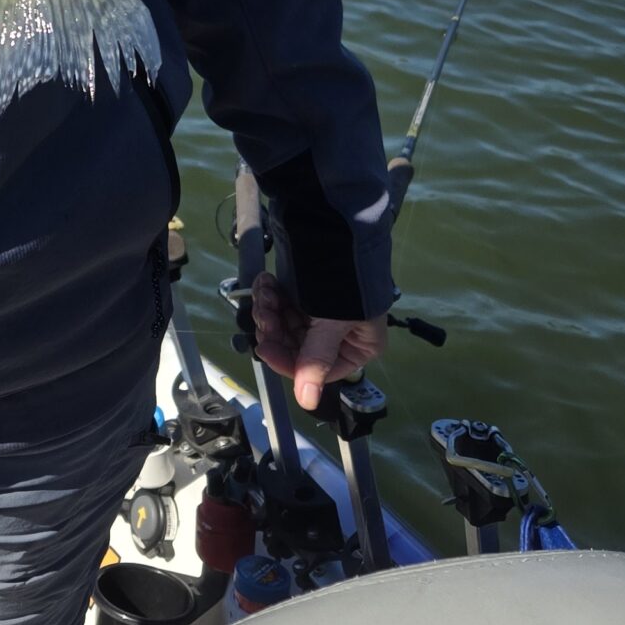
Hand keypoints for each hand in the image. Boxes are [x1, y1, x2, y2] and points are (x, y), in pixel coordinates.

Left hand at [250, 271, 387, 410]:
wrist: (330, 221)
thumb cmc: (341, 274)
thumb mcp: (331, 321)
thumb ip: (316, 360)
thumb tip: (308, 402)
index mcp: (360, 345)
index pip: (319, 370)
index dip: (289, 361)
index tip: (264, 347)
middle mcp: (342, 332)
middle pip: (298, 347)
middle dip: (276, 329)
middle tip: (265, 311)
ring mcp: (321, 311)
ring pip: (285, 325)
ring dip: (270, 310)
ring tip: (266, 291)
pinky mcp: (304, 292)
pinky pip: (282, 305)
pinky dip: (270, 295)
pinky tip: (265, 282)